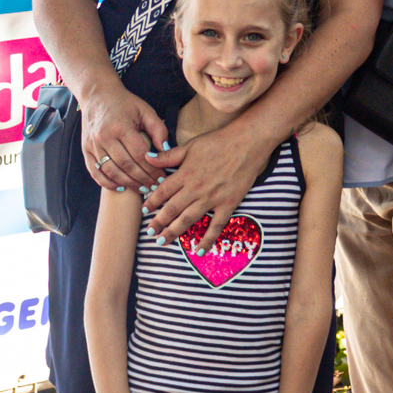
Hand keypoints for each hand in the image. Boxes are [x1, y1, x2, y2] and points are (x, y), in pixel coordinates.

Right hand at [78, 75, 176, 192]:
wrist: (97, 94)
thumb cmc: (124, 102)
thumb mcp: (145, 110)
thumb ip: (158, 129)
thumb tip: (166, 150)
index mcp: (121, 126)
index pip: (140, 154)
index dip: (152, 169)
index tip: (162, 177)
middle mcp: (105, 137)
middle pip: (126, 165)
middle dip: (143, 179)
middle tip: (155, 187)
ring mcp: (93, 144)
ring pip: (111, 171)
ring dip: (128, 184)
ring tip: (142, 189)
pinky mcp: (85, 149)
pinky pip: (95, 172)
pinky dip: (108, 182)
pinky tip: (121, 187)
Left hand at [143, 117, 277, 243]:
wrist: (248, 142)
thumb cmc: (219, 141)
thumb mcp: (190, 145)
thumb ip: (168, 156)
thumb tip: (146, 157)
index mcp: (185, 173)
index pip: (162, 192)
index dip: (151, 202)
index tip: (144, 211)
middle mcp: (195, 189)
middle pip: (171, 209)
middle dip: (158, 223)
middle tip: (150, 233)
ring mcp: (212, 198)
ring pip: (188, 220)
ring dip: (173, 232)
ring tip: (162, 242)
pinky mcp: (228, 204)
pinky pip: (215, 226)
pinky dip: (207, 240)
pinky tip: (198, 251)